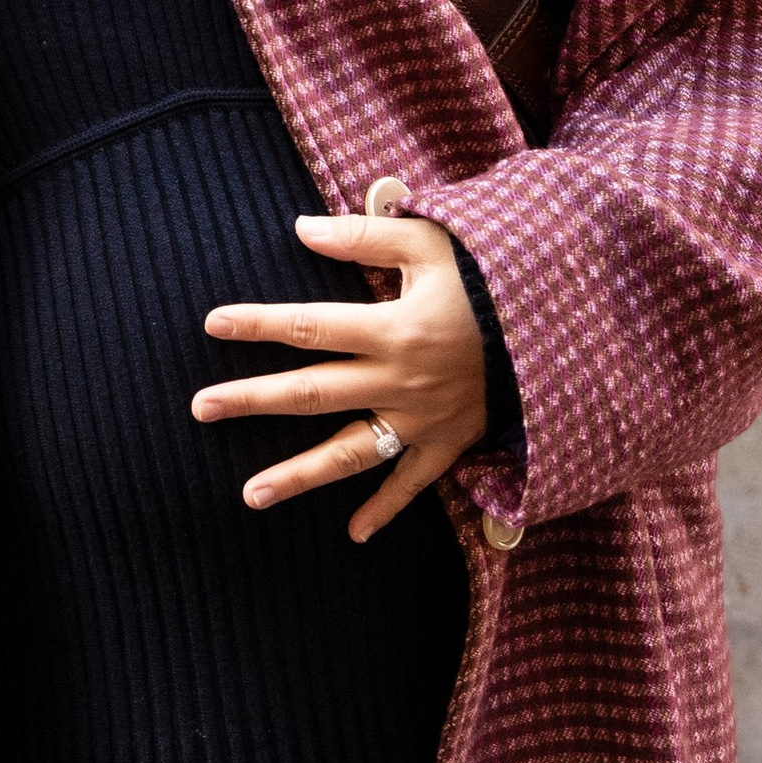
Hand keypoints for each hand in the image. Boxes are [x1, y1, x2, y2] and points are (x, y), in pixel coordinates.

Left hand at [192, 213, 489, 543]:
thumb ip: (364, 236)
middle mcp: (402, 380)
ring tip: (250, 494)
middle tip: (201, 407)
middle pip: (313, 393)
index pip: (310, 326)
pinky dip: (385, 510)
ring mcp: (424, 420)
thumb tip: (301, 229)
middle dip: (253, 400)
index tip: (212, 324)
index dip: (259, 323)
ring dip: (300, 475)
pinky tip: (352, 534)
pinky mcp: (450, 443)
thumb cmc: (492, 277)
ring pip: (352, 453)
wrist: (560, 327)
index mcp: (394, 328)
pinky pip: (414, 485)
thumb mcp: (434, 242)